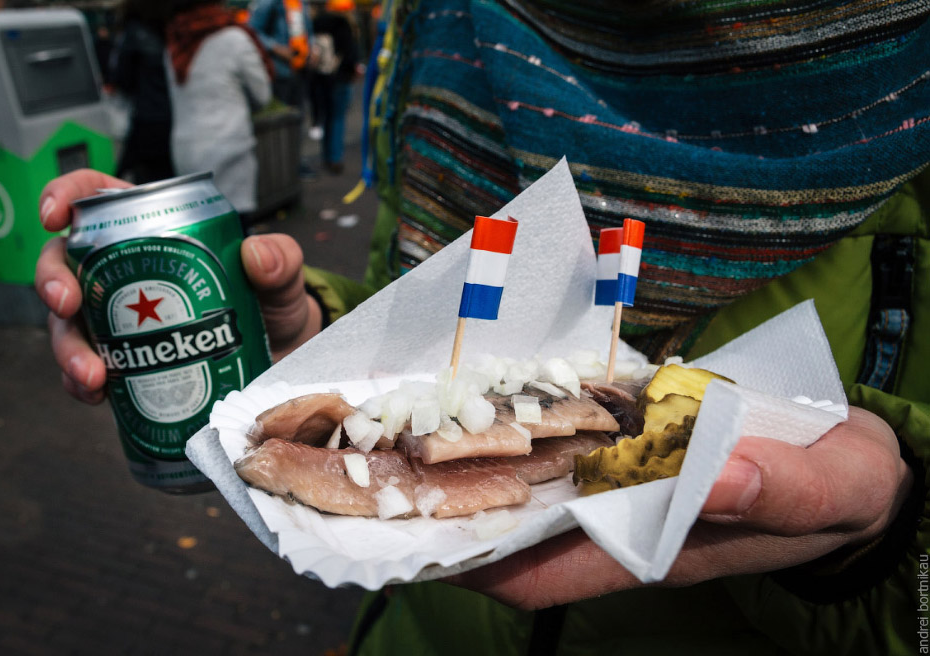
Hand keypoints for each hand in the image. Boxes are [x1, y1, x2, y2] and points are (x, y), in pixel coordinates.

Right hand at [34, 169, 321, 404]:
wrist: (277, 358)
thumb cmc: (271, 302)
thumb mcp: (282, 276)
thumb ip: (280, 259)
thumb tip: (257, 254)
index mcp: (153, 230)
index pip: (98, 199)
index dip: (65, 197)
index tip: (53, 215)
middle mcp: (124, 272)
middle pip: (65, 264)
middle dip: (52, 282)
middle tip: (67, 304)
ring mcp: (116, 318)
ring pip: (68, 324)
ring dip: (67, 348)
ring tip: (92, 375)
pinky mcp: (122, 361)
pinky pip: (85, 370)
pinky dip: (81, 383)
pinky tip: (95, 395)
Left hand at [444, 407, 912, 609]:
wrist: (853, 458)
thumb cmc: (840, 488)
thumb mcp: (827, 491)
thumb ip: (776, 491)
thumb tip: (719, 473)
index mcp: (654, 550)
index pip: (545, 574)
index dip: (477, 565)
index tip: (412, 543)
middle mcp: (622, 521)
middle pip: (521, 525)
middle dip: (456, 505)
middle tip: (385, 466)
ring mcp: (624, 481)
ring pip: (533, 479)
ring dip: (478, 457)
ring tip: (411, 422)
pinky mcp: (635, 441)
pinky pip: (566, 434)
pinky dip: (528, 416)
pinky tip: (490, 384)